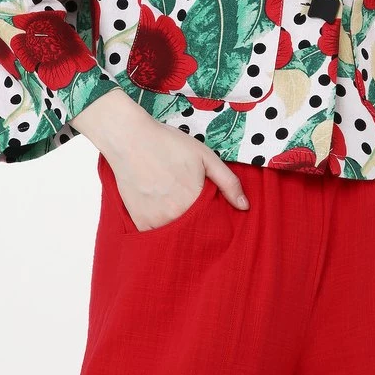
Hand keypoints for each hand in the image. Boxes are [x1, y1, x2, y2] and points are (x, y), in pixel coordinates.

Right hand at [90, 93, 249, 231]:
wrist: (130, 139)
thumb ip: (228, 182)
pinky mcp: (139, 222)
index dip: (216, 219)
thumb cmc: (168, 144)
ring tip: (177, 207)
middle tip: (192, 205)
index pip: (213, 225)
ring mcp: (155, 222)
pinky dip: (161, 228)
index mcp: (195, 201)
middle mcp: (175, 216)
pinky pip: (155, 236)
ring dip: (180, 228)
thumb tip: (245, 206)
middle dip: (199, 226)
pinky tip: (162, 210)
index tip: (213, 211)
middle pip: (195, 232)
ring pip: (175, 236)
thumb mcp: (205, 156)